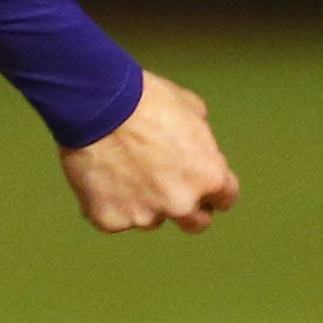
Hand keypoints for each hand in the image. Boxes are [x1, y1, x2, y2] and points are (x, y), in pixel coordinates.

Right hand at [61, 70, 239, 233]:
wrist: (96, 105)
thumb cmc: (144, 99)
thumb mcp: (190, 108)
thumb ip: (199, 140)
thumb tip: (196, 146)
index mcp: (209, 177)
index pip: (225, 198)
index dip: (212, 189)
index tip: (199, 183)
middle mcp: (182, 204)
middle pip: (196, 223)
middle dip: (186, 207)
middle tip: (164, 186)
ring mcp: (145, 216)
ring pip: (149, 219)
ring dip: (143, 203)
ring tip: (121, 169)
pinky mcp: (110, 220)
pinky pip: (113, 218)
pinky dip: (108, 203)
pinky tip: (98, 176)